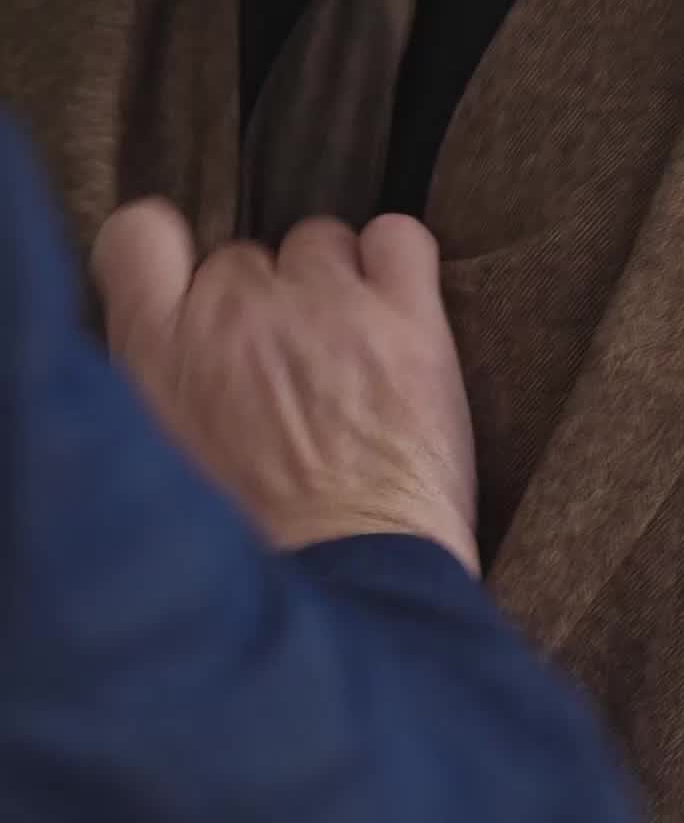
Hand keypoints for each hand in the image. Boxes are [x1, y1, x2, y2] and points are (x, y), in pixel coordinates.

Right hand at [89, 206, 478, 573]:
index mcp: (158, 351)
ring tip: (351, 357)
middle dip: (264, 303)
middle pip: (243, 256)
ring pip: (320, 243)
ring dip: (333, 286)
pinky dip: (399, 264)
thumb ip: (161, 388)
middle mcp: (235, 310)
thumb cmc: (255, 552)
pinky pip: (399, 240)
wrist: (350, 587)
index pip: (139, 236)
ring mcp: (323, 307)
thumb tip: (185, 358)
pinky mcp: (404, 318)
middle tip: (288, 374)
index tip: (192, 289)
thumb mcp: (162, 465)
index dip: (170, 257)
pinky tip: (399, 315)